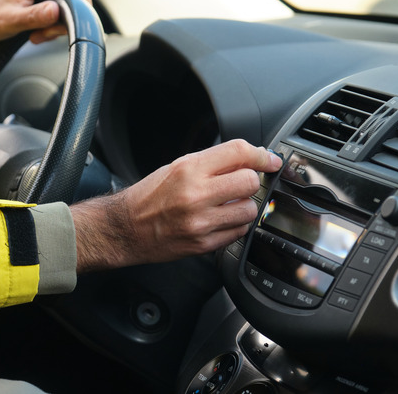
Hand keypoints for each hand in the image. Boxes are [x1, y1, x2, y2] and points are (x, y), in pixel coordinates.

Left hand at [0, 0, 90, 49]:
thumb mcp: (12, 21)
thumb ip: (36, 16)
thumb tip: (56, 12)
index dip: (83, 5)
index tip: (74, 24)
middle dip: (65, 19)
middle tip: (46, 34)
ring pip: (65, 1)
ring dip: (56, 22)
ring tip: (37, 33)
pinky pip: (56, 3)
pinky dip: (50, 19)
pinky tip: (36, 28)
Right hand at [72, 139, 282, 271]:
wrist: (126, 228)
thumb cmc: (151, 195)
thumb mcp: (177, 167)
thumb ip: (213, 162)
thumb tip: (251, 158)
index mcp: (188, 169)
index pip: (238, 152)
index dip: (262, 155)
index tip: (271, 160)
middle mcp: (195, 194)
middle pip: (250, 181)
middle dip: (250, 182)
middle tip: (241, 185)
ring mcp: (201, 222)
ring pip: (249, 210)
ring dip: (244, 206)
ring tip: (227, 205)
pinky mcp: (204, 244)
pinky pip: (239, 232)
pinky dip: (235, 225)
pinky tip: (220, 220)